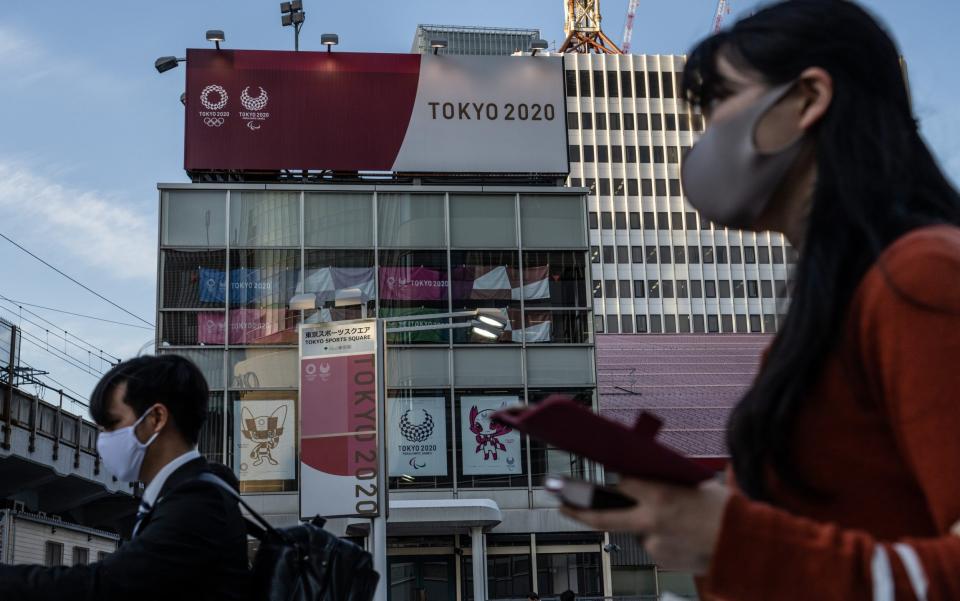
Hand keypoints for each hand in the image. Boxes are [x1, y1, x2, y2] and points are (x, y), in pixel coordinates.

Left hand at [561, 478, 730, 573]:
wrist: (745, 545)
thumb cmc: (724, 509)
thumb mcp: (691, 484)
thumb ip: (661, 482)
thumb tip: (636, 476)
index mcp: (659, 496)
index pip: (620, 483)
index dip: (614, 481)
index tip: (599, 479)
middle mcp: (651, 521)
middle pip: (602, 517)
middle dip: (578, 510)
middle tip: (561, 503)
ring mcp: (654, 544)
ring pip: (637, 529)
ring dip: (647, 523)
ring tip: (679, 521)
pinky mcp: (661, 560)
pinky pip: (653, 544)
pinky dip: (662, 537)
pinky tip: (682, 534)